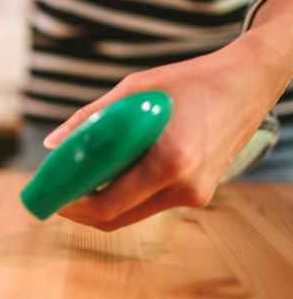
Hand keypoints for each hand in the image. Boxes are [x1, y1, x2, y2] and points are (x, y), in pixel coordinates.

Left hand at [43, 31, 289, 230]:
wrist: (247, 83)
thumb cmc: (189, 82)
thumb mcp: (133, 91)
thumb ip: (90, 120)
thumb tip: (53, 144)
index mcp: (168, 162)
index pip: (108, 204)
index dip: (73, 206)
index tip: (51, 196)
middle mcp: (184, 187)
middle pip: (117, 217)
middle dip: (82, 209)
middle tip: (59, 192)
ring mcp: (195, 195)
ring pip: (133, 213)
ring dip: (103, 201)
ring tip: (79, 179)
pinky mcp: (199, 193)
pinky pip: (151, 202)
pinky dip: (126, 193)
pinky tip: (111, 173)